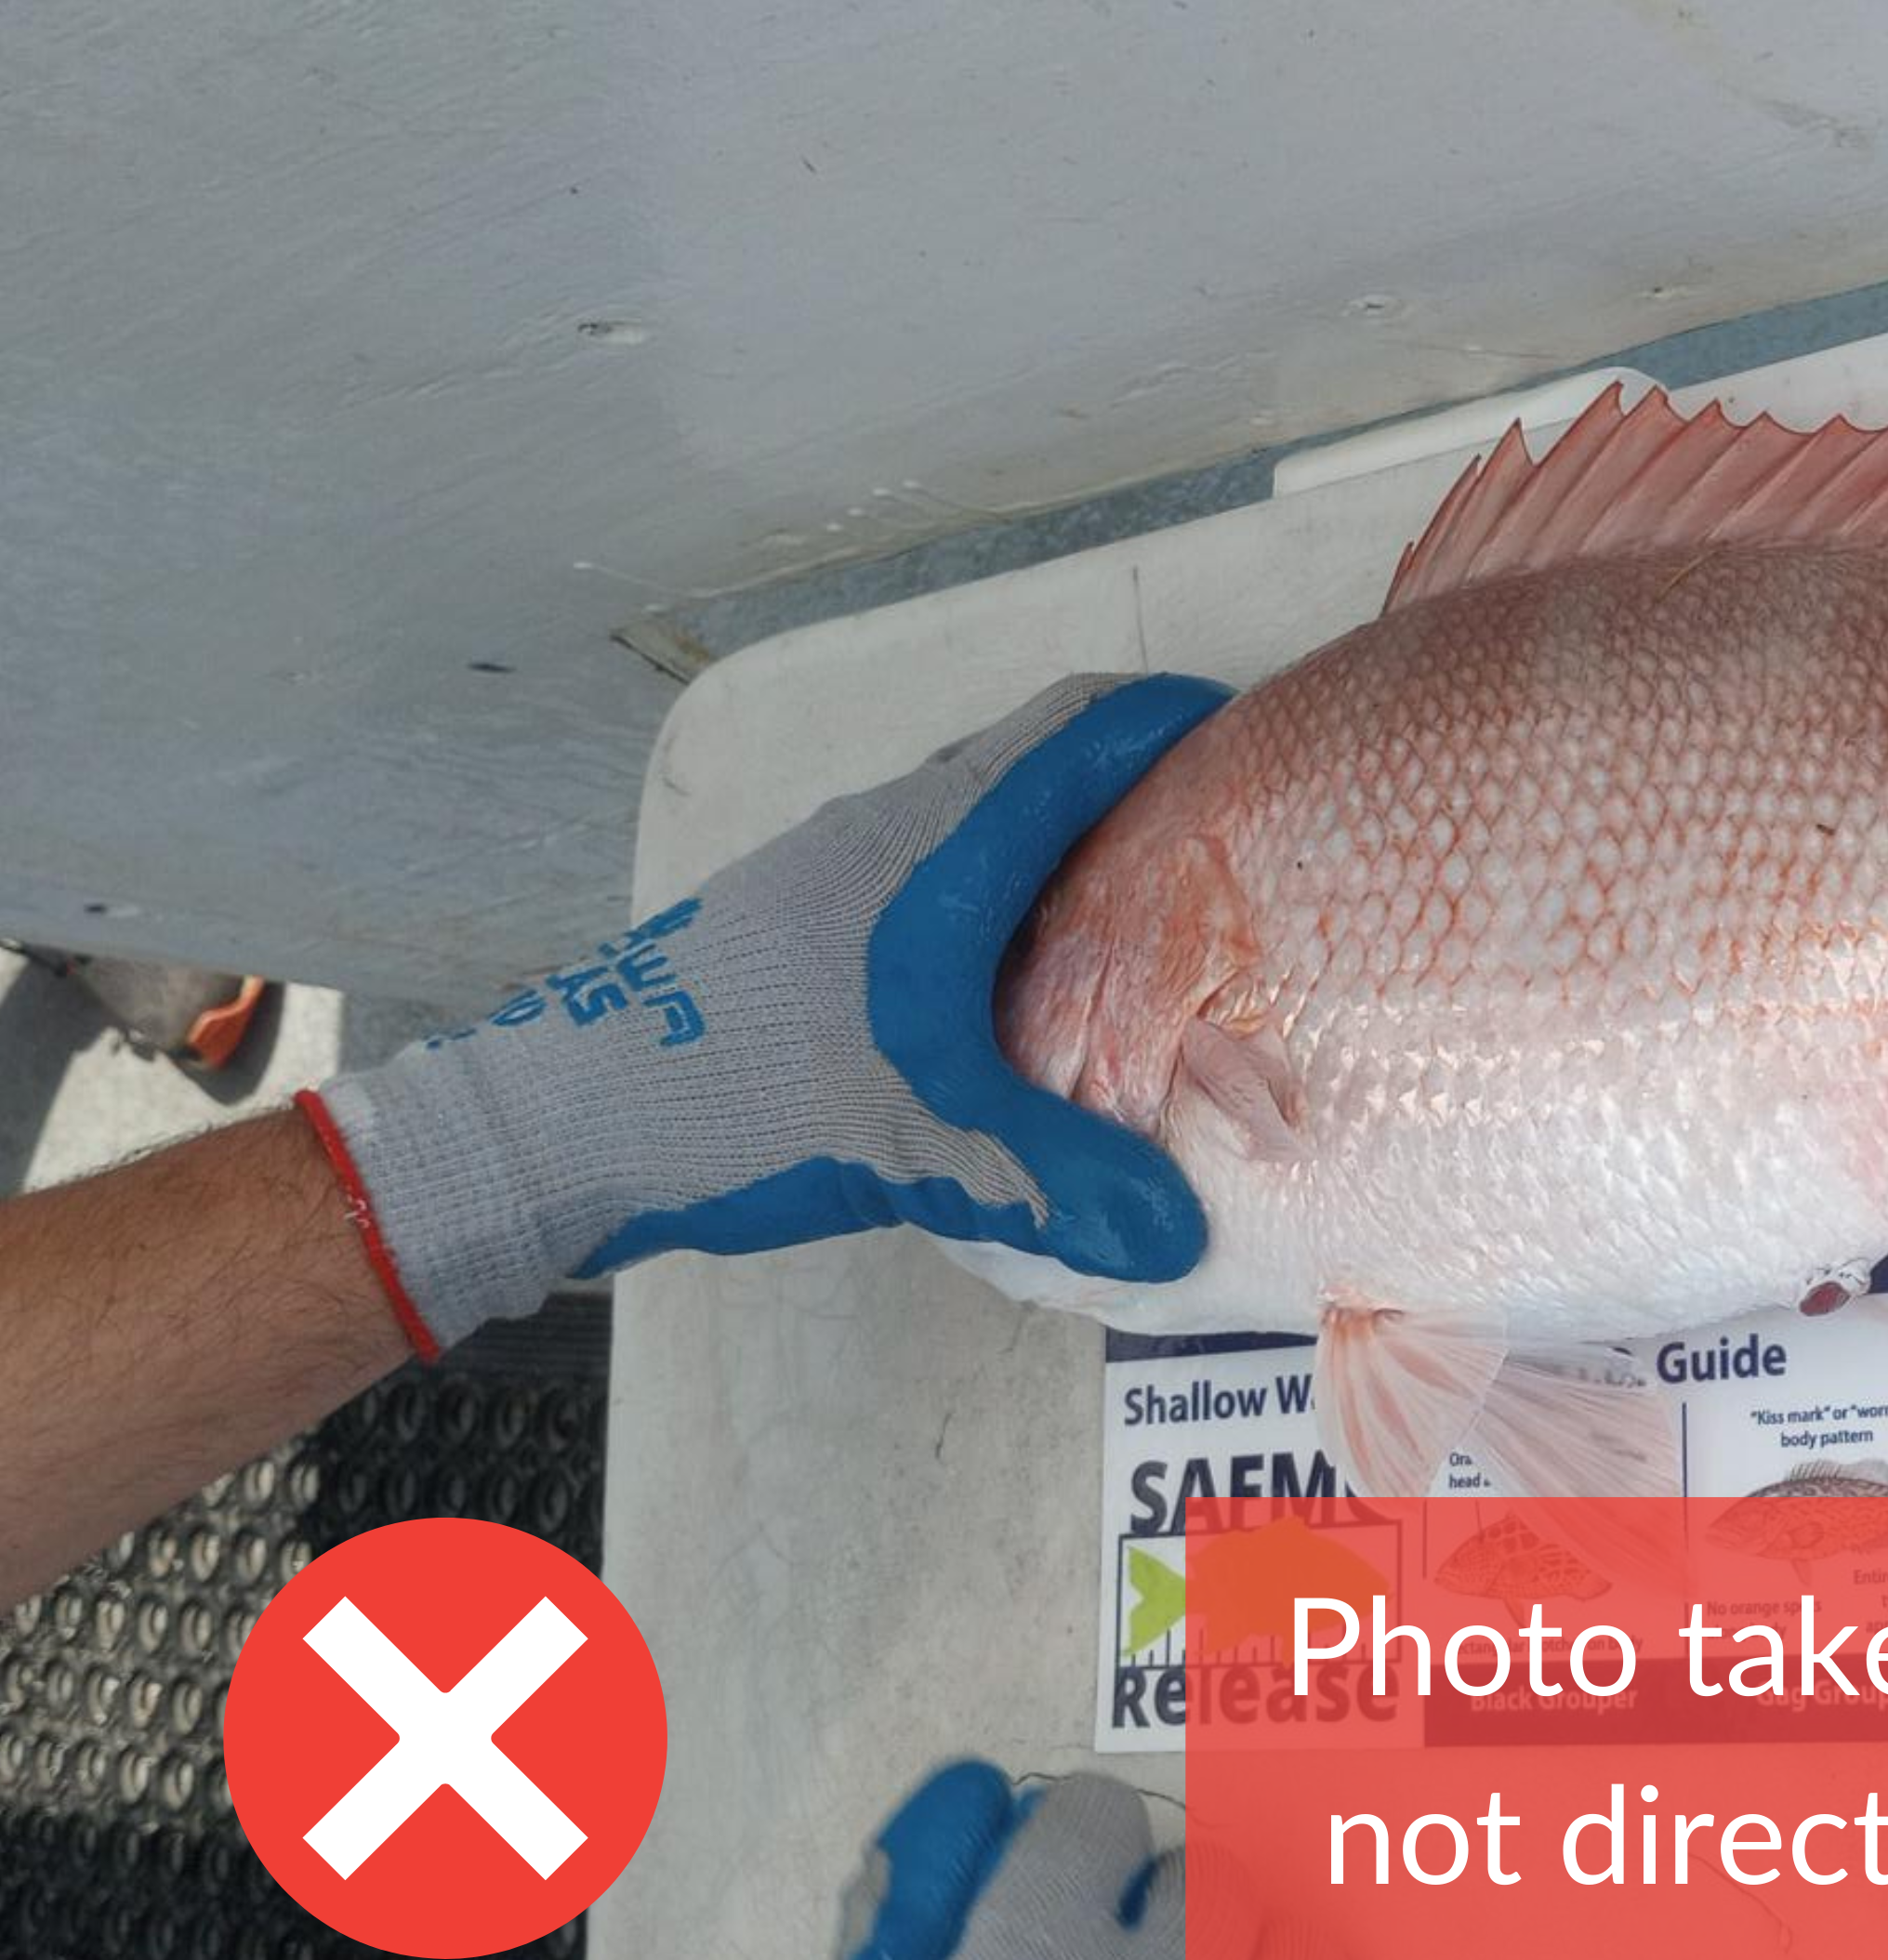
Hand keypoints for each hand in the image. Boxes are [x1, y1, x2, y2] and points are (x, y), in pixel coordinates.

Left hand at [306, 671, 1227, 1351]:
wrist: (555, 1126)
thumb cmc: (736, 1103)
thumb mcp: (920, 1152)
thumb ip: (1060, 1187)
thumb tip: (1182, 1239)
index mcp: (932, 848)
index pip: (1076, 730)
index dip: (1174, 720)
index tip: (1259, 737)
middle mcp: (885, 828)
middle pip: (1039, 763)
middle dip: (1140, 787)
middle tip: (1229, 852)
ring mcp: (831, 866)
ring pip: (982, 818)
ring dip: (1065, 845)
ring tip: (1148, 924)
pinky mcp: (798, 914)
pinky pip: (934, 869)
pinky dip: (1003, 896)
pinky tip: (1021, 989)